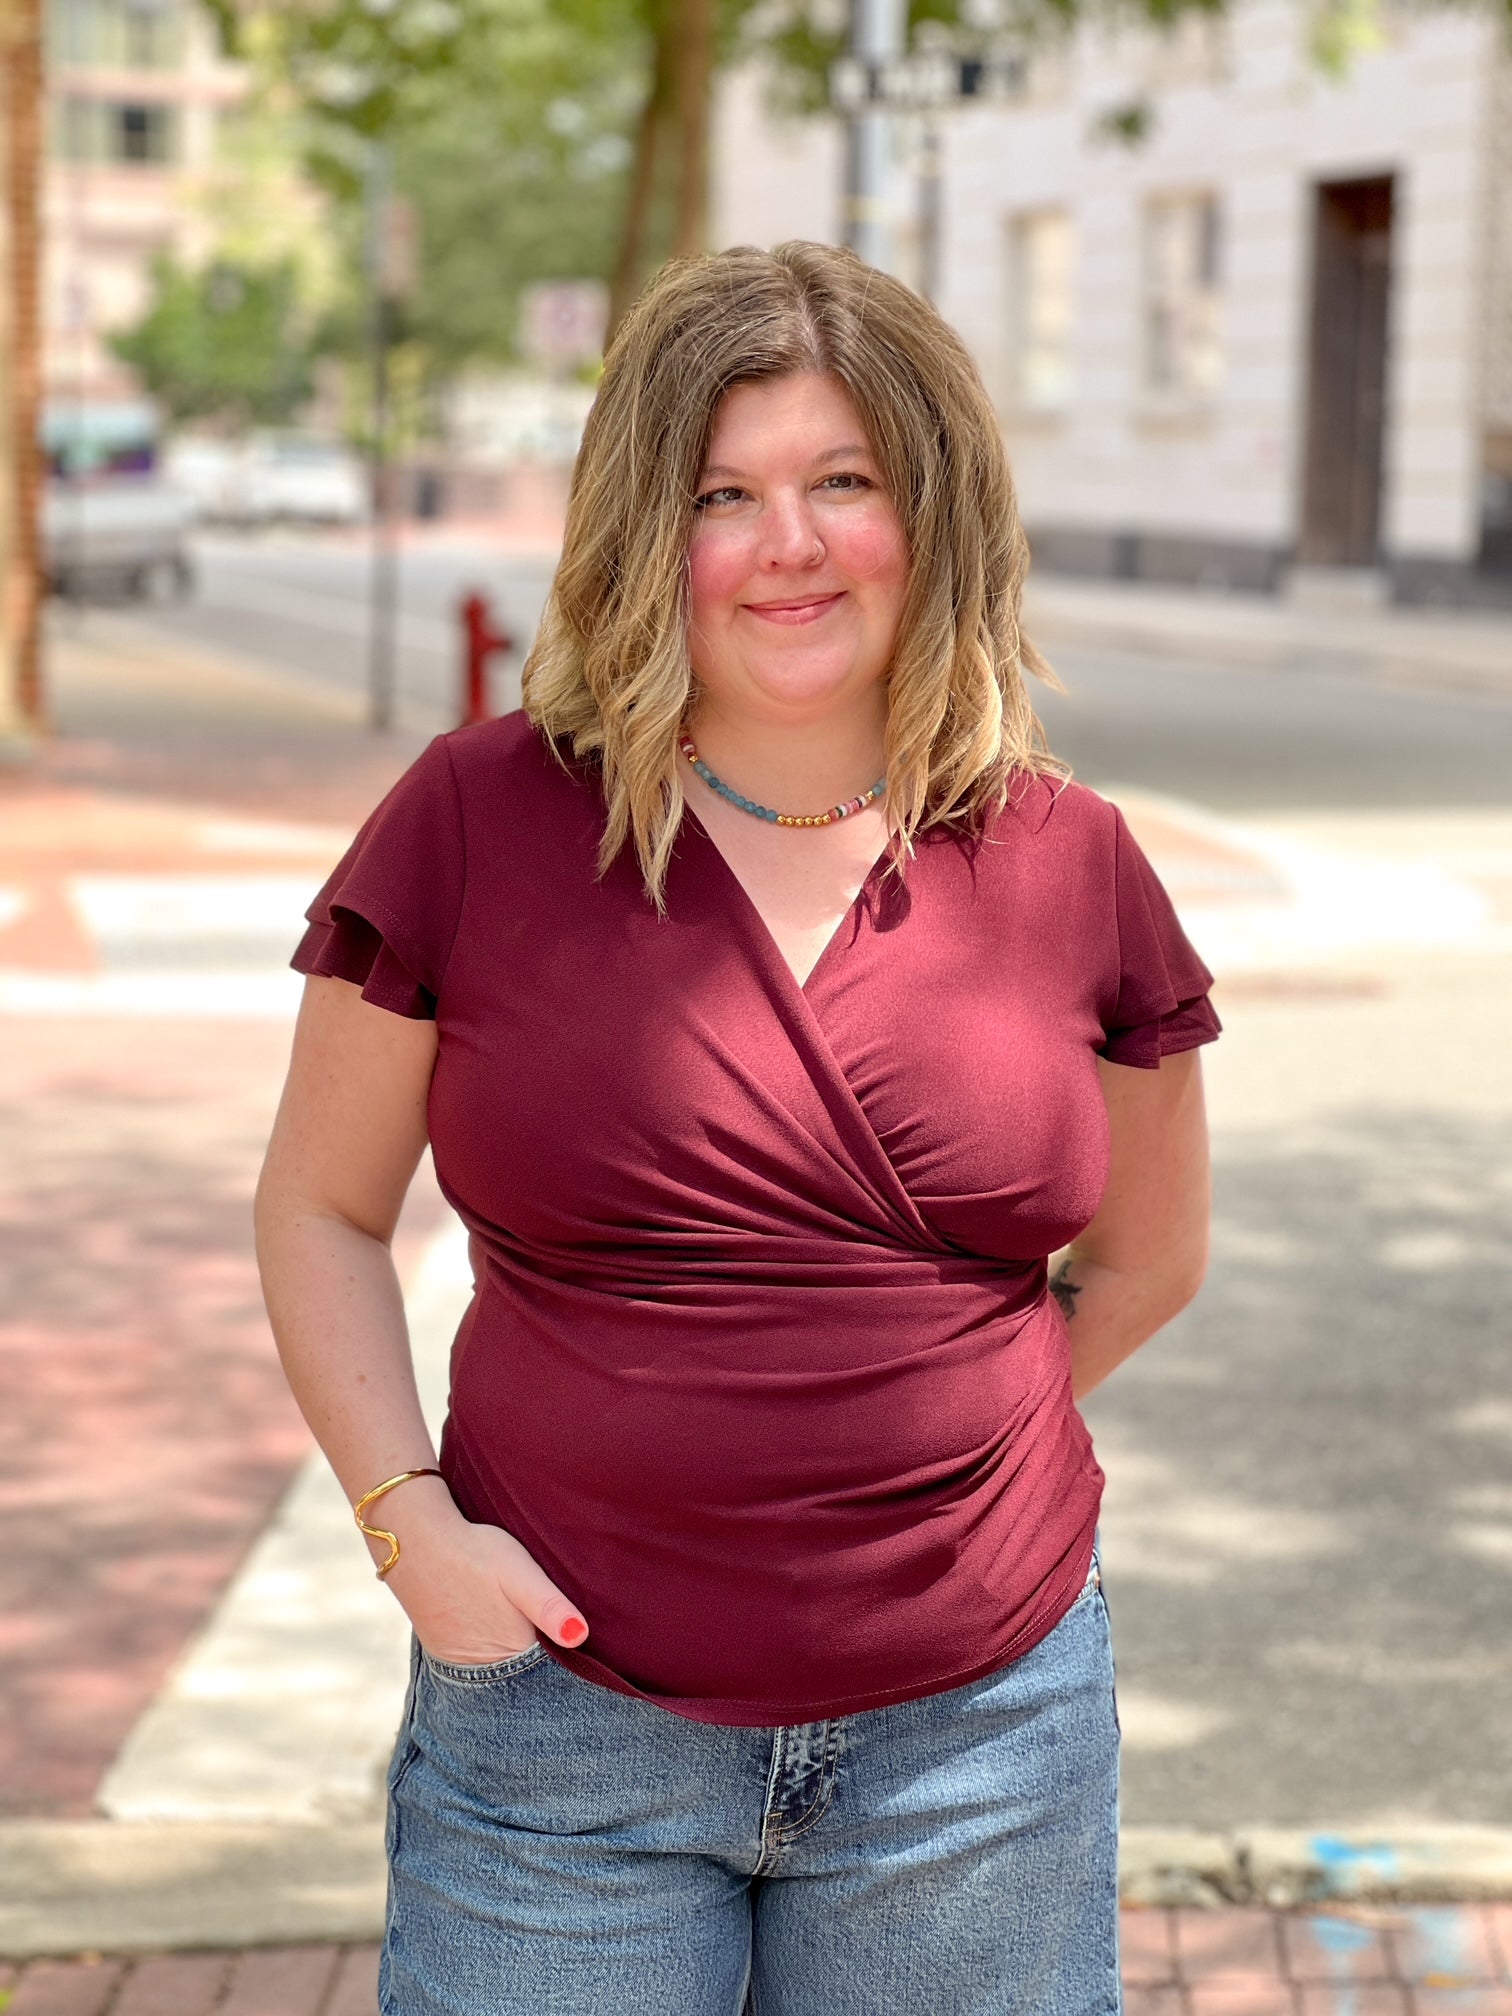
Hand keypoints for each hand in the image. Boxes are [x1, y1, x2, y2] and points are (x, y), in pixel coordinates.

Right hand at [372, 1480, 588, 1665]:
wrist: (414, 1543)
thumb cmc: (473, 1553)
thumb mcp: (520, 1572)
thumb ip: (549, 1606)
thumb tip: (580, 1636)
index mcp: (512, 1651)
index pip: (550, 1669)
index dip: (566, 1653)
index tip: (580, 1640)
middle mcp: (483, 1667)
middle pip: (524, 1671)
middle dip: (542, 1656)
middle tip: (551, 1626)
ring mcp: (458, 1662)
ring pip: (499, 1666)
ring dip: (514, 1654)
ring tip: (524, 1626)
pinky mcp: (441, 1648)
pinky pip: (474, 1658)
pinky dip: (489, 1648)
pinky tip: (494, 1624)